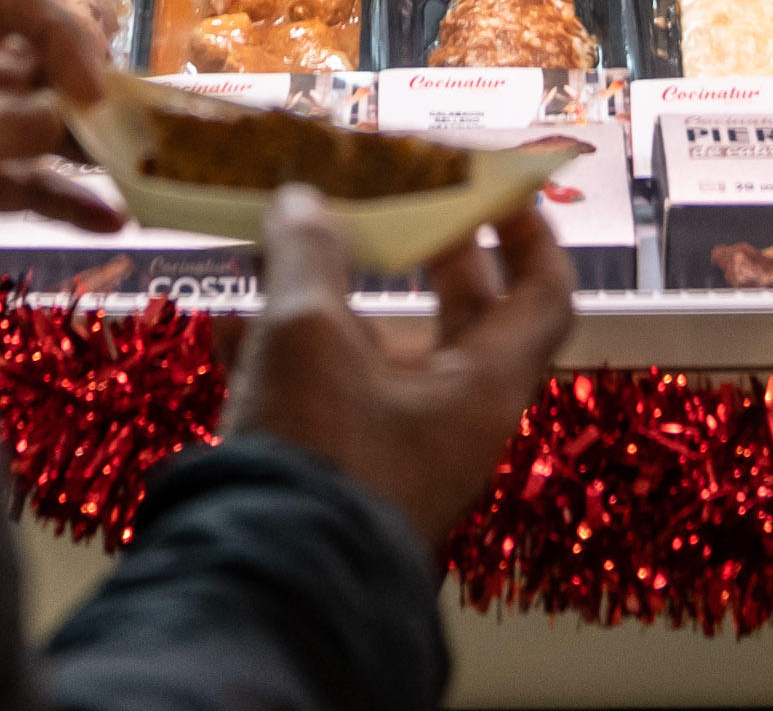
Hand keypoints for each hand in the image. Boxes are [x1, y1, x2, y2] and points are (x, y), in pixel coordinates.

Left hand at [0, 0, 121, 231]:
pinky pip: (24, 182)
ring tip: (141, 177)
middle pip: (41, 70)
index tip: (95, 85)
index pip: (24, 7)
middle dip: (90, 101)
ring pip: (39, 130)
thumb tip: (59, 120)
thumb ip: (4, 120)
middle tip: (138, 131)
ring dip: (88, 153)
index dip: (68, 38)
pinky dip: (65, 200)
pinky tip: (112, 219)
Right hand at [224, 185, 575, 542]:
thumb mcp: (307, 334)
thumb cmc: (318, 455)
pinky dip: (289, 352)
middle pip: (461, 317)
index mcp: (483, 386)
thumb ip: (307, 254)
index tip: (498, 186)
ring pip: (379, 353)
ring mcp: (398, 453)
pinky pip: (328, 396)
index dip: (529, 231)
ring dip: (335, 297)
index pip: (543, 295)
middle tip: (391, 200)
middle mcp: (454, 421)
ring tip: (285, 246)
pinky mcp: (341, 476)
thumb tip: (301, 200)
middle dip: (421, 252)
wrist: (266, 587)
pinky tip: (229, 326)